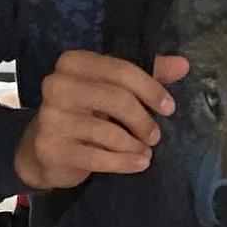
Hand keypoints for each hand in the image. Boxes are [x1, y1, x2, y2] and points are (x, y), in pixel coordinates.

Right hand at [14, 50, 189, 190]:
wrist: (44, 151)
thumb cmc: (85, 114)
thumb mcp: (113, 90)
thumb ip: (148, 75)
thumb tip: (182, 65)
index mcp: (73, 62)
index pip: (121, 69)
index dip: (150, 88)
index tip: (169, 107)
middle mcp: (57, 85)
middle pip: (116, 98)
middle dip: (143, 120)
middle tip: (155, 136)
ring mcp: (51, 117)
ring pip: (108, 131)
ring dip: (134, 145)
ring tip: (145, 151)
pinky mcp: (51, 147)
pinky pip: (97, 157)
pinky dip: (124, 163)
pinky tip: (139, 164)